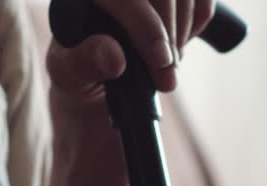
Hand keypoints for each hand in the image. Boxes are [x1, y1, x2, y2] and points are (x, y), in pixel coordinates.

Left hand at [47, 0, 216, 102]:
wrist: (97, 82)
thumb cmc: (76, 74)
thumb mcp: (68, 76)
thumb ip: (83, 64)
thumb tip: (114, 56)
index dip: (147, 26)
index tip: (161, 61)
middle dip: (170, 36)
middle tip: (166, 80)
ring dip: (183, 34)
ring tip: (165, 69)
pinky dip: (198, 22)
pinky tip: (175, 46)